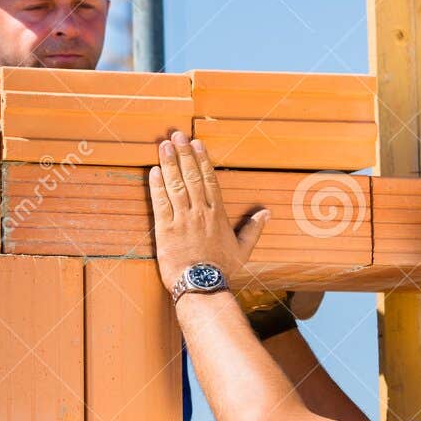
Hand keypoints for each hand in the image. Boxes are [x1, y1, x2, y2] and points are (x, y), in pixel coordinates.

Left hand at [149, 131, 268, 293]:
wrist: (203, 286)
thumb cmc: (222, 270)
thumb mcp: (243, 250)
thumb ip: (253, 229)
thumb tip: (266, 213)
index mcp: (217, 215)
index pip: (209, 181)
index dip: (201, 160)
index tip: (196, 144)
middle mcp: (200, 212)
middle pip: (191, 177)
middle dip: (184, 154)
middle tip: (177, 135)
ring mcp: (182, 220)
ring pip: (176, 185)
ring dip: (169, 163)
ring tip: (164, 145)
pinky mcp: (166, 230)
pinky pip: (161, 203)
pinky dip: (157, 186)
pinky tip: (154, 171)